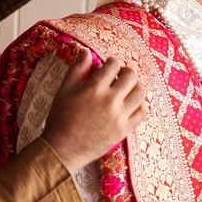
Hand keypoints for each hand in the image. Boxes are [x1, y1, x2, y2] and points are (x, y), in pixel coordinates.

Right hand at [43, 51, 146, 172]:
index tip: (108, 67)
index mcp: (94, 88)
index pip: (113, 65)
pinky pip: (142, 113)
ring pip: (140, 93)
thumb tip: (87, 52)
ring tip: (126, 90)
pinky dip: (140, 105)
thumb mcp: (64, 90)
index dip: (111, 63)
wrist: (63, 149)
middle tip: (119, 76)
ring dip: (134, 87)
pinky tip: (131, 105)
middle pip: (131, 76)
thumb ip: (77, 70)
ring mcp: (119, 116)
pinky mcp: (124, 130)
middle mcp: (110, 100)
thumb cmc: (60, 119)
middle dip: (126, 72)